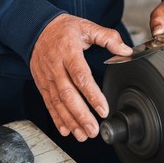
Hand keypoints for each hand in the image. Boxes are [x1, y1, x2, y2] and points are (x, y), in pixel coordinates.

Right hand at [30, 14, 132, 141]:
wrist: (37, 28)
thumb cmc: (64, 29)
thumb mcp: (87, 27)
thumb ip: (108, 37)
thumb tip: (126, 50)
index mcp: (68, 52)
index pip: (81, 77)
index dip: (92, 95)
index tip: (103, 109)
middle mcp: (55, 67)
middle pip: (68, 95)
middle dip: (81, 115)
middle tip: (93, 130)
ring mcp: (47, 77)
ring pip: (58, 102)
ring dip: (70, 121)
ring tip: (83, 135)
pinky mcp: (42, 84)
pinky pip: (49, 103)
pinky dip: (57, 118)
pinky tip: (66, 130)